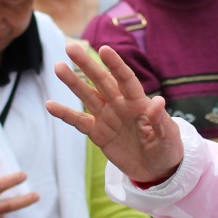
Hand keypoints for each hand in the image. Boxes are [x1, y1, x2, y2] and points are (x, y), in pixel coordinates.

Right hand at [48, 43, 182, 184]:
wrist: (156, 169)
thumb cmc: (166, 148)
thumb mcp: (168, 136)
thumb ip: (160, 120)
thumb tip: (158, 102)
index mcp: (139, 102)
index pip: (126, 79)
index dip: (116, 65)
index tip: (104, 50)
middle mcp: (120, 105)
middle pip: (102, 81)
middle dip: (87, 65)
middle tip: (70, 47)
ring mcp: (107, 118)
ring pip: (87, 96)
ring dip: (73, 82)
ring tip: (58, 67)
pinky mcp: (98, 133)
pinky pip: (79, 122)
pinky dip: (65, 114)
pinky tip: (50, 105)